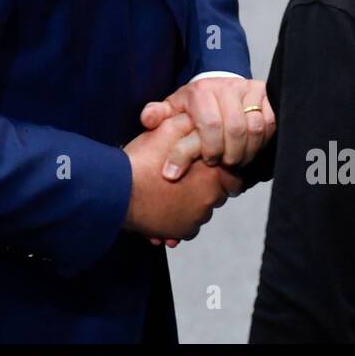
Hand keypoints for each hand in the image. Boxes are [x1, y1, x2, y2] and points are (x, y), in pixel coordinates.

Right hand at [122, 113, 239, 242]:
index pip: (234, 178)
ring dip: (190, 205)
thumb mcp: (169, 128)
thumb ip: (192, 125)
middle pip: (217, 196)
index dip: (221, 172)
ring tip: (170, 194)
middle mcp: (211, 199)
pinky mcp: (182, 232)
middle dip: (205, 189)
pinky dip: (178, 221)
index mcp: (214, 173)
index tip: (209, 170)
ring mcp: (197, 218)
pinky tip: (163, 209)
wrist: (120, 190)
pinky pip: (186, 228)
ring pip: (200, 212)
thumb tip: (202, 123)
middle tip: (185, 180)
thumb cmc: (145, 158)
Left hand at [140, 77, 274, 179]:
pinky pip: (270, 123)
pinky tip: (250, 150)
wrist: (217, 89)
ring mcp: (248, 89)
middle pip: (235, 129)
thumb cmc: (194, 105)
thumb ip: (158, 114)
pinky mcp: (266, 95)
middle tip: (222, 165)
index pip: (210, 125)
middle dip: (229, 154)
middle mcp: (226, 87)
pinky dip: (261, 142)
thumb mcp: (173, 109)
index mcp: (201, 91)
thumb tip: (147, 120)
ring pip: (255, 128)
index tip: (207, 161)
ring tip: (235, 161)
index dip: (210, 149)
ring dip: (246, 151)